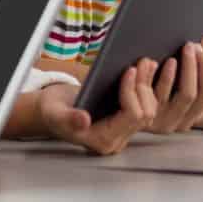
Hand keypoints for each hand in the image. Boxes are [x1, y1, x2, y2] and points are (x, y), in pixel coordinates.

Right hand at [36, 63, 158, 155]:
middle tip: (142, 61)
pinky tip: (147, 70)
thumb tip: (83, 120)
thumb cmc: (53, 112)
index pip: (131, 116)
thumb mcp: (55, 114)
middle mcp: (117, 140)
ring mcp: (124, 132)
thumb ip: (69, 118)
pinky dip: (147, 86)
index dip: (132, 92)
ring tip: (146, 62)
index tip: (128, 70)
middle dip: (143, 86)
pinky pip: (145, 105)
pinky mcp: (126, 121)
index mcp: (103, 140)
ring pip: (150, 109)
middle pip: (145, 113)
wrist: (54, 111)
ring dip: (148, 84)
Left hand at [147, 40, 202, 133]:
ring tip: (186, 47)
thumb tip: (202, 46)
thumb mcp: (167, 93)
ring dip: (188, 68)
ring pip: (186, 94)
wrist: (109, 122)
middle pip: (201, 92)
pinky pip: (159, 96)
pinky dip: (164, 77)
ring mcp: (163, 121)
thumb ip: (185, 78)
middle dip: (201, 65)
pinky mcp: (146, 119)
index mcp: (190, 116)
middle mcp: (180, 122)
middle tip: (194, 44)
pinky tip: (161, 60)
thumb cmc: (143, 97)